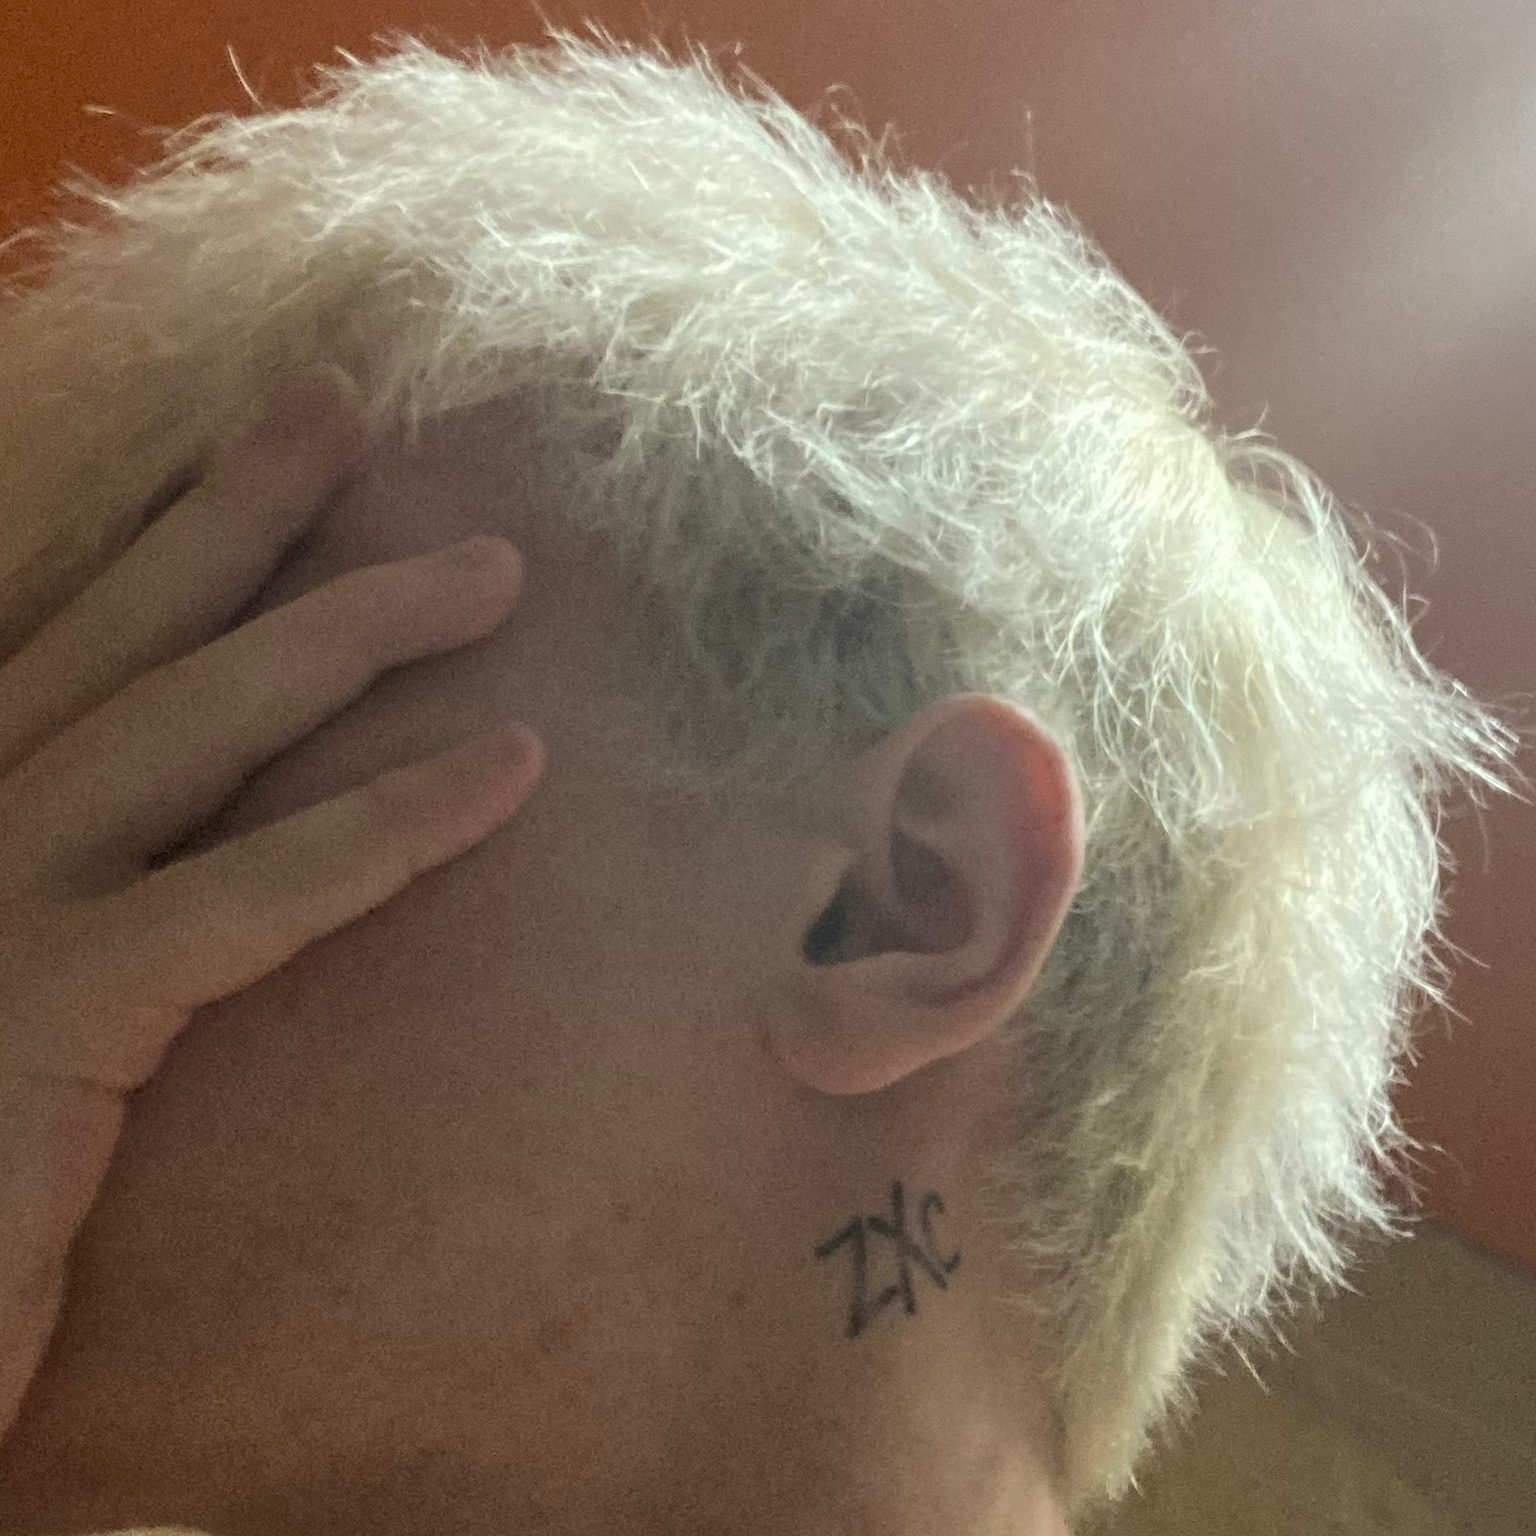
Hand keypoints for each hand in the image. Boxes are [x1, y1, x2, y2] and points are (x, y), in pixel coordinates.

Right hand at [0, 367, 543, 1440]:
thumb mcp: (36, 987)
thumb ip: (119, 891)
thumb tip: (222, 825)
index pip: (77, 640)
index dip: (174, 531)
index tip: (278, 444)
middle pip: (127, 635)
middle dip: (246, 511)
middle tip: (352, 409)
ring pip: (193, 724)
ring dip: (352, 629)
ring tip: (493, 574)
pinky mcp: (49, 1009)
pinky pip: (247, 893)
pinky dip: (389, 825)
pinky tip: (513, 765)